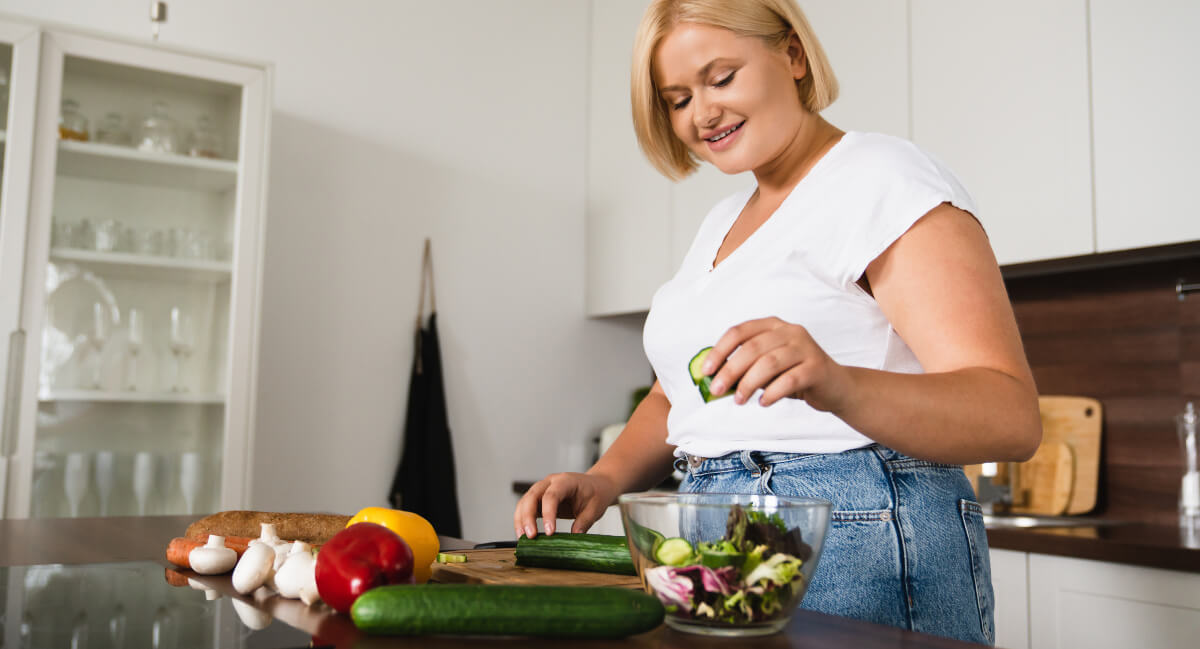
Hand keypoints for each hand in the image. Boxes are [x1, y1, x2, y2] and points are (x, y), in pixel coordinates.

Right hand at [513, 472, 617, 538]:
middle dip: (528, 516)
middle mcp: (550, 482)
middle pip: (532, 496)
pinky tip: (523, 533)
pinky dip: (522, 519)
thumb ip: (585, 521)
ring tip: (522, 537)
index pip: (552, 496)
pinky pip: (526, 507)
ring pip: (525, 501)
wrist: (597, 485)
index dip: (548, 513)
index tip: (549, 532)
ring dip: (521, 519)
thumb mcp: (596, 508)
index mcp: (566, 481)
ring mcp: (542, 489)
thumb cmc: (596, 493)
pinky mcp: (539, 498)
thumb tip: (574, 536)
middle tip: (530, 536)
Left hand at [703, 317, 855, 410]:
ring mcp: (805, 347)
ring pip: (769, 363)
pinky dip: (772, 393)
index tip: (706, 371)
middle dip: (730, 371)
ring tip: (739, 399)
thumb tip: (714, 379)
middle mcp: (790, 331)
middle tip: (717, 390)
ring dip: (749, 384)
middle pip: (752, 349)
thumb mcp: (768, 366)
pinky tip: (764, 402)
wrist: (835, 386)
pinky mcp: (817, 367)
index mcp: (773, 325)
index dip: (719, 351)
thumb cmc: (795, 374)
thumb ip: (745, 367)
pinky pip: (789, 380)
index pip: (739, 332)